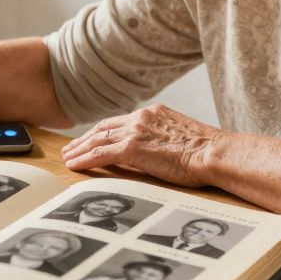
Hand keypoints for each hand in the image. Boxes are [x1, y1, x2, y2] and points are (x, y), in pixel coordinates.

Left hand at [61, 104, 220, 187]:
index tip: (91, 139)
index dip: (101, 132)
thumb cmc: (206, 152)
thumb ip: (162, 140)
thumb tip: (156, 153)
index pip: (119, 122)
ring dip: (79, 150)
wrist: (214, 152)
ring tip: (67, 158)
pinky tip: (73, 165)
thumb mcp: (180, 138)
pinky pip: (100, 154)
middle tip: (70, 148)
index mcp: (153, 114)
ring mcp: (135, 131)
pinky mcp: (132, 148)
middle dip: (84, 139)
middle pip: (103, 128)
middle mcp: (141, 118)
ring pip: (97, 140)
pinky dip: (84, 159)